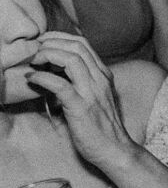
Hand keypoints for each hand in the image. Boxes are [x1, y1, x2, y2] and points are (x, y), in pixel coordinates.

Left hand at [28, 32, 138, 171]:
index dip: (59, 37)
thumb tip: (54, 71)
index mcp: (104, 76)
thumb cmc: (102, 127)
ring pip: (70, 59)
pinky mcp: (81, 108)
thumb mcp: (95, 97)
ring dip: (46, 55)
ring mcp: (92, 93)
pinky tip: (32, 79)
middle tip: (33, 50)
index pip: (83, 44)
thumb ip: (82, 82)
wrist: (115, 150)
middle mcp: (100, 80)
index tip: (43, 43)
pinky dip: (42, 77)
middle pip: (76, 47)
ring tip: (32, 62)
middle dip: (50, 43)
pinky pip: (60, 85)